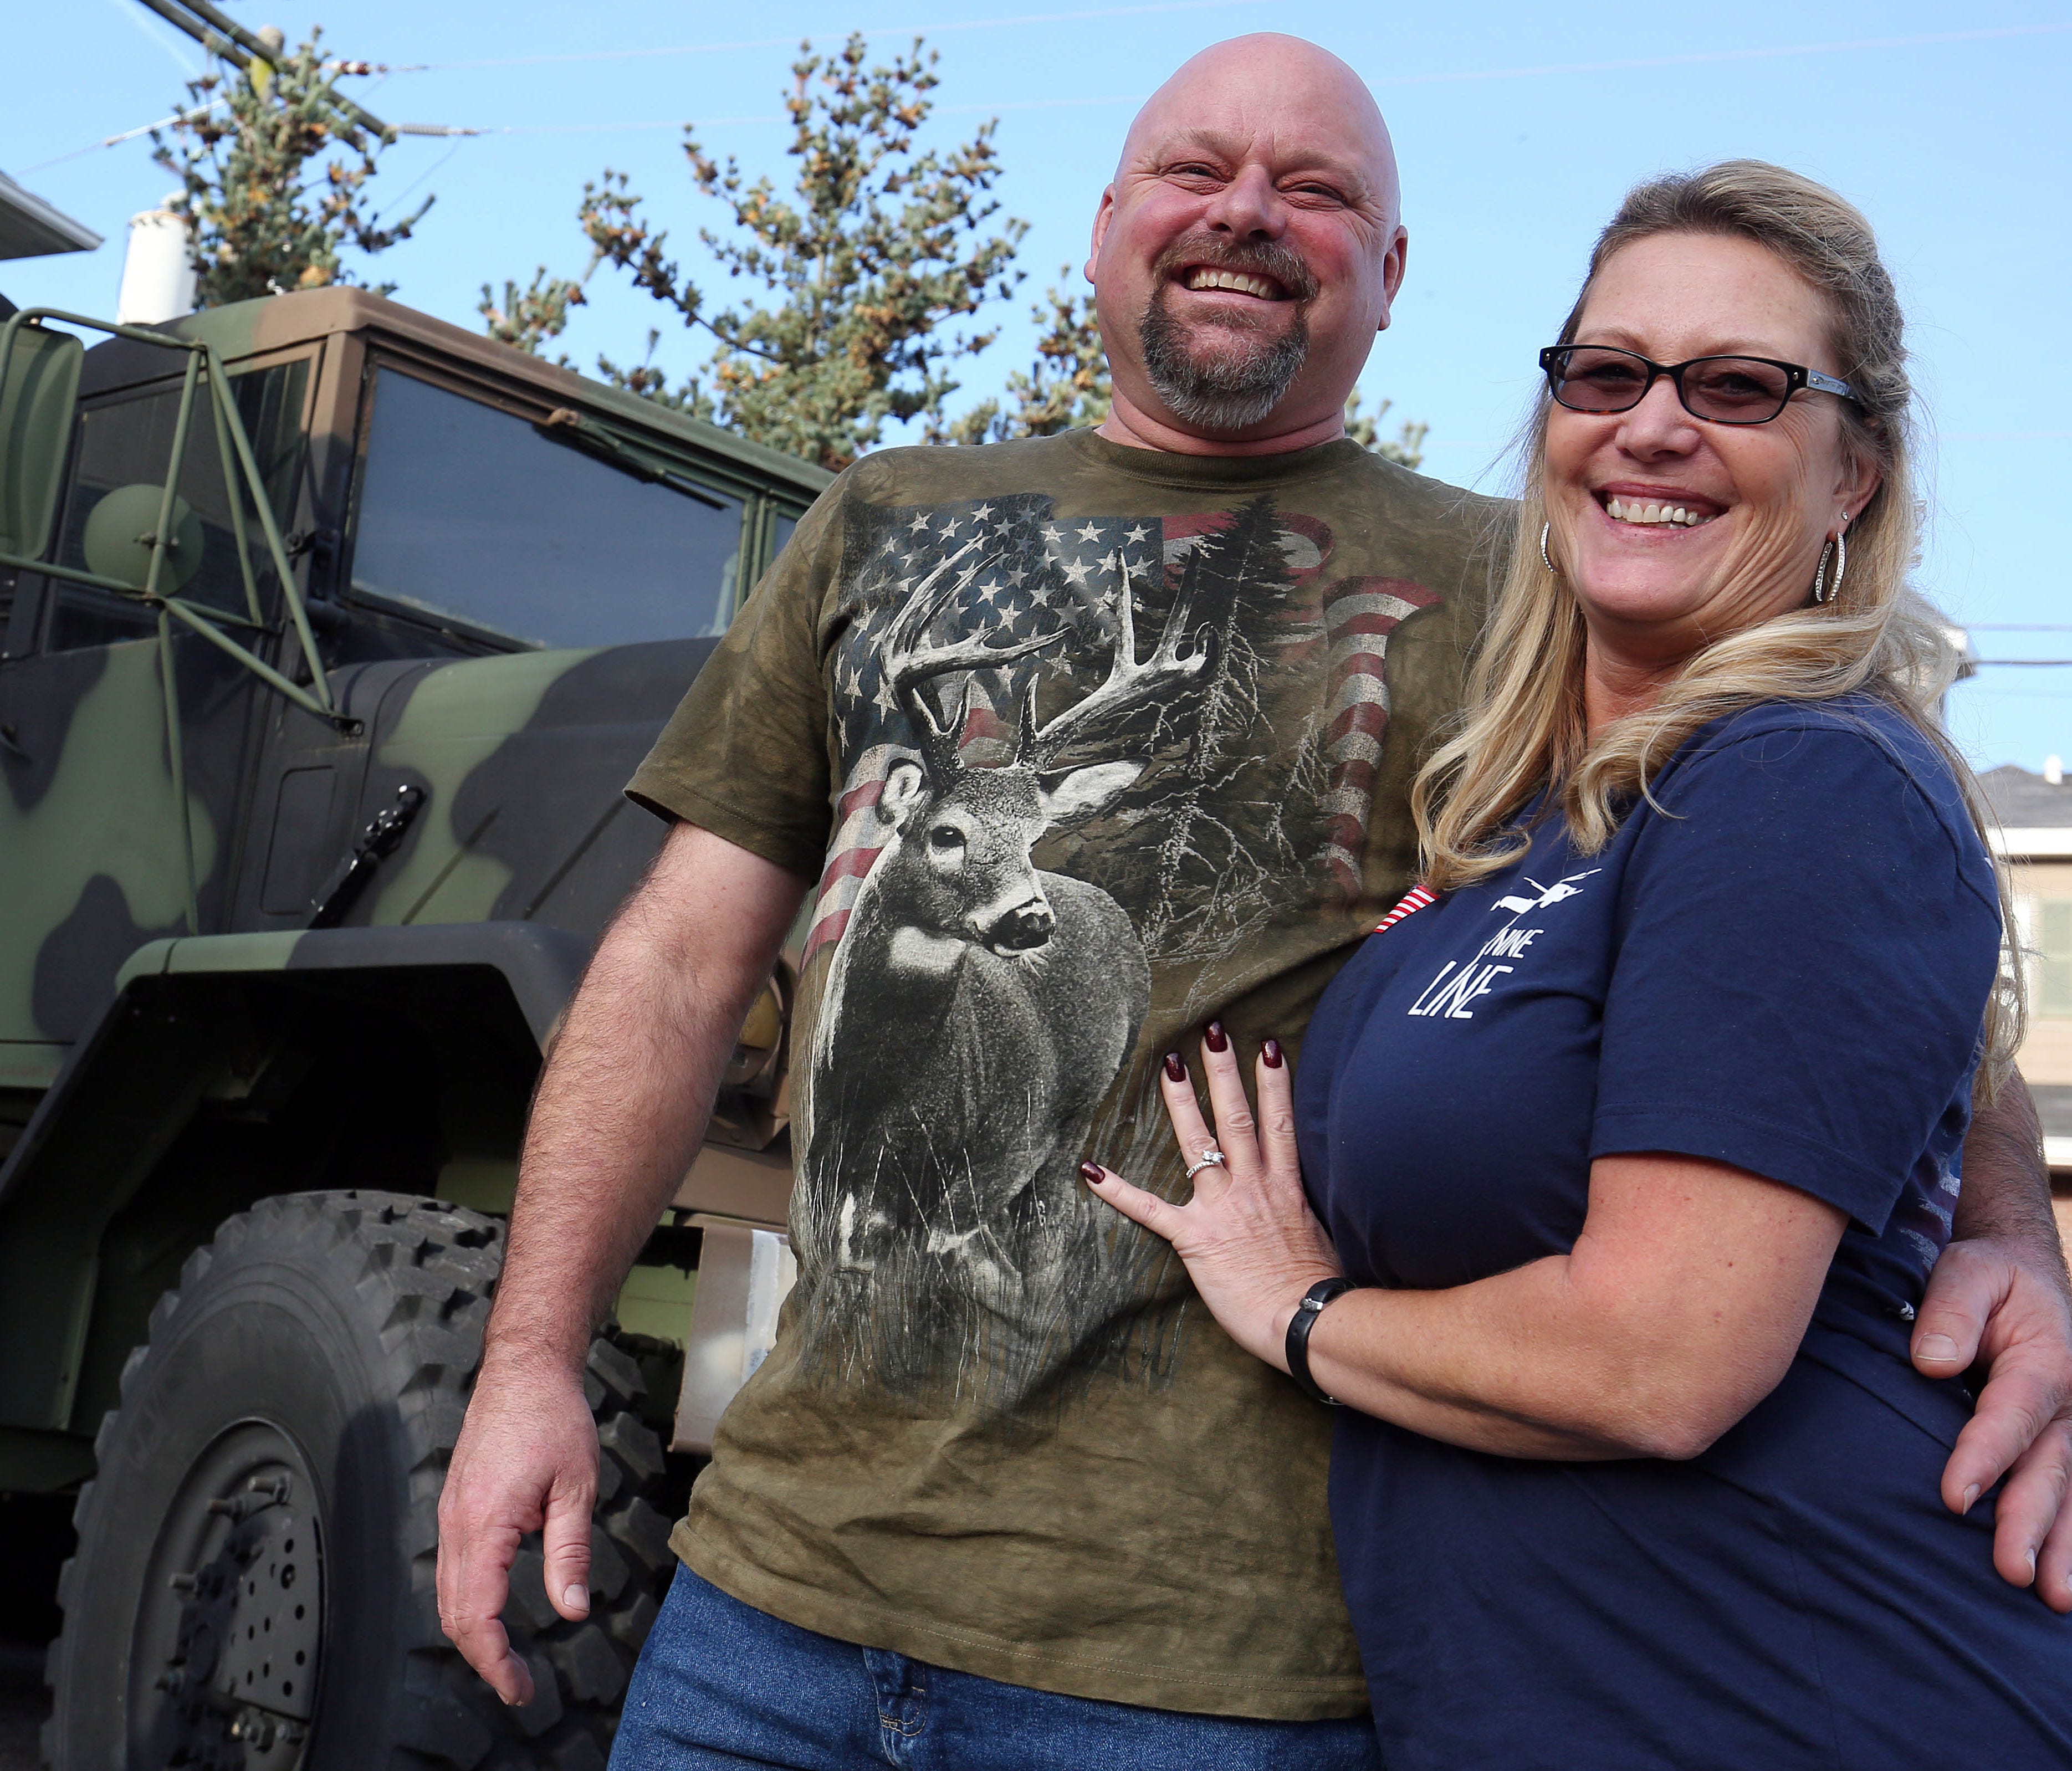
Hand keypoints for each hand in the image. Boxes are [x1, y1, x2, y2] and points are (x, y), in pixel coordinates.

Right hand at [436, 1349, 600, 1702]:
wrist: (524, 1370)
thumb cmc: (553, 1418)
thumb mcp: (577, 1487)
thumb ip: (570, 1553)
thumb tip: (573, 1611)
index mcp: (485, 1523)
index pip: (478, 1615)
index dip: (495, 1661)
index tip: (519, 1689)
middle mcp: (456, 1524)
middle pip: (454, 1614)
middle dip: (483, 1659)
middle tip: (519, 1687)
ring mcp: (450, 1515)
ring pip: (447, 1596)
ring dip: (472, 1634)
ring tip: (508, 1662)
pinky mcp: (455, 1507)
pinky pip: (450, 1570)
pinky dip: (466, 1603)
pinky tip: (492, 1615)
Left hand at [1083, 1024, 1339, 1366]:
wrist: (1308, 1320)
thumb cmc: (1319, 1289)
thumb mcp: (1324, 1237)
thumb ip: (1305, 1212)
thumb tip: (1303, 1205)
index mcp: (1286, 1188)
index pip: (1280, 1123)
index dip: (1275, 1083)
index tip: (1269, 1047)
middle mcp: (1254, 1187)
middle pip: (1238, 1118)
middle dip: (1224, 1073)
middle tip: (1211, 1032)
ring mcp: (1224, 1208)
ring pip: (1200, 1144)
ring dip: (1182, 1103)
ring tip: (1168, 1065)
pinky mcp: (1196, 1238)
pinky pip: (1150, 1210)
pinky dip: (1117, 1190)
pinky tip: (1089, 1169)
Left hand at [1914, 1234, 2071, 1611]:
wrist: (2026, 1278)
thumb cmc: (1988, 1277)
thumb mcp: (1968, 1271)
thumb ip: (1950, 1311)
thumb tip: (1933, 1364)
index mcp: (2046, 1362)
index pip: (2011, 1417)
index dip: (1984, 1458)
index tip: (1955, 1498)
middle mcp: (2070, 1406)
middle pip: (2048, 1471)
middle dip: (2029, 1525)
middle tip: (2011, 1573)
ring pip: (2068, 1496)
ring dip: (2061, 1549)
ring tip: (2052, 1599)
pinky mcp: (2064, 1446)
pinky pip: (2071, 1495)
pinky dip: (2069, 1538)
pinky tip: (2060, 1584)